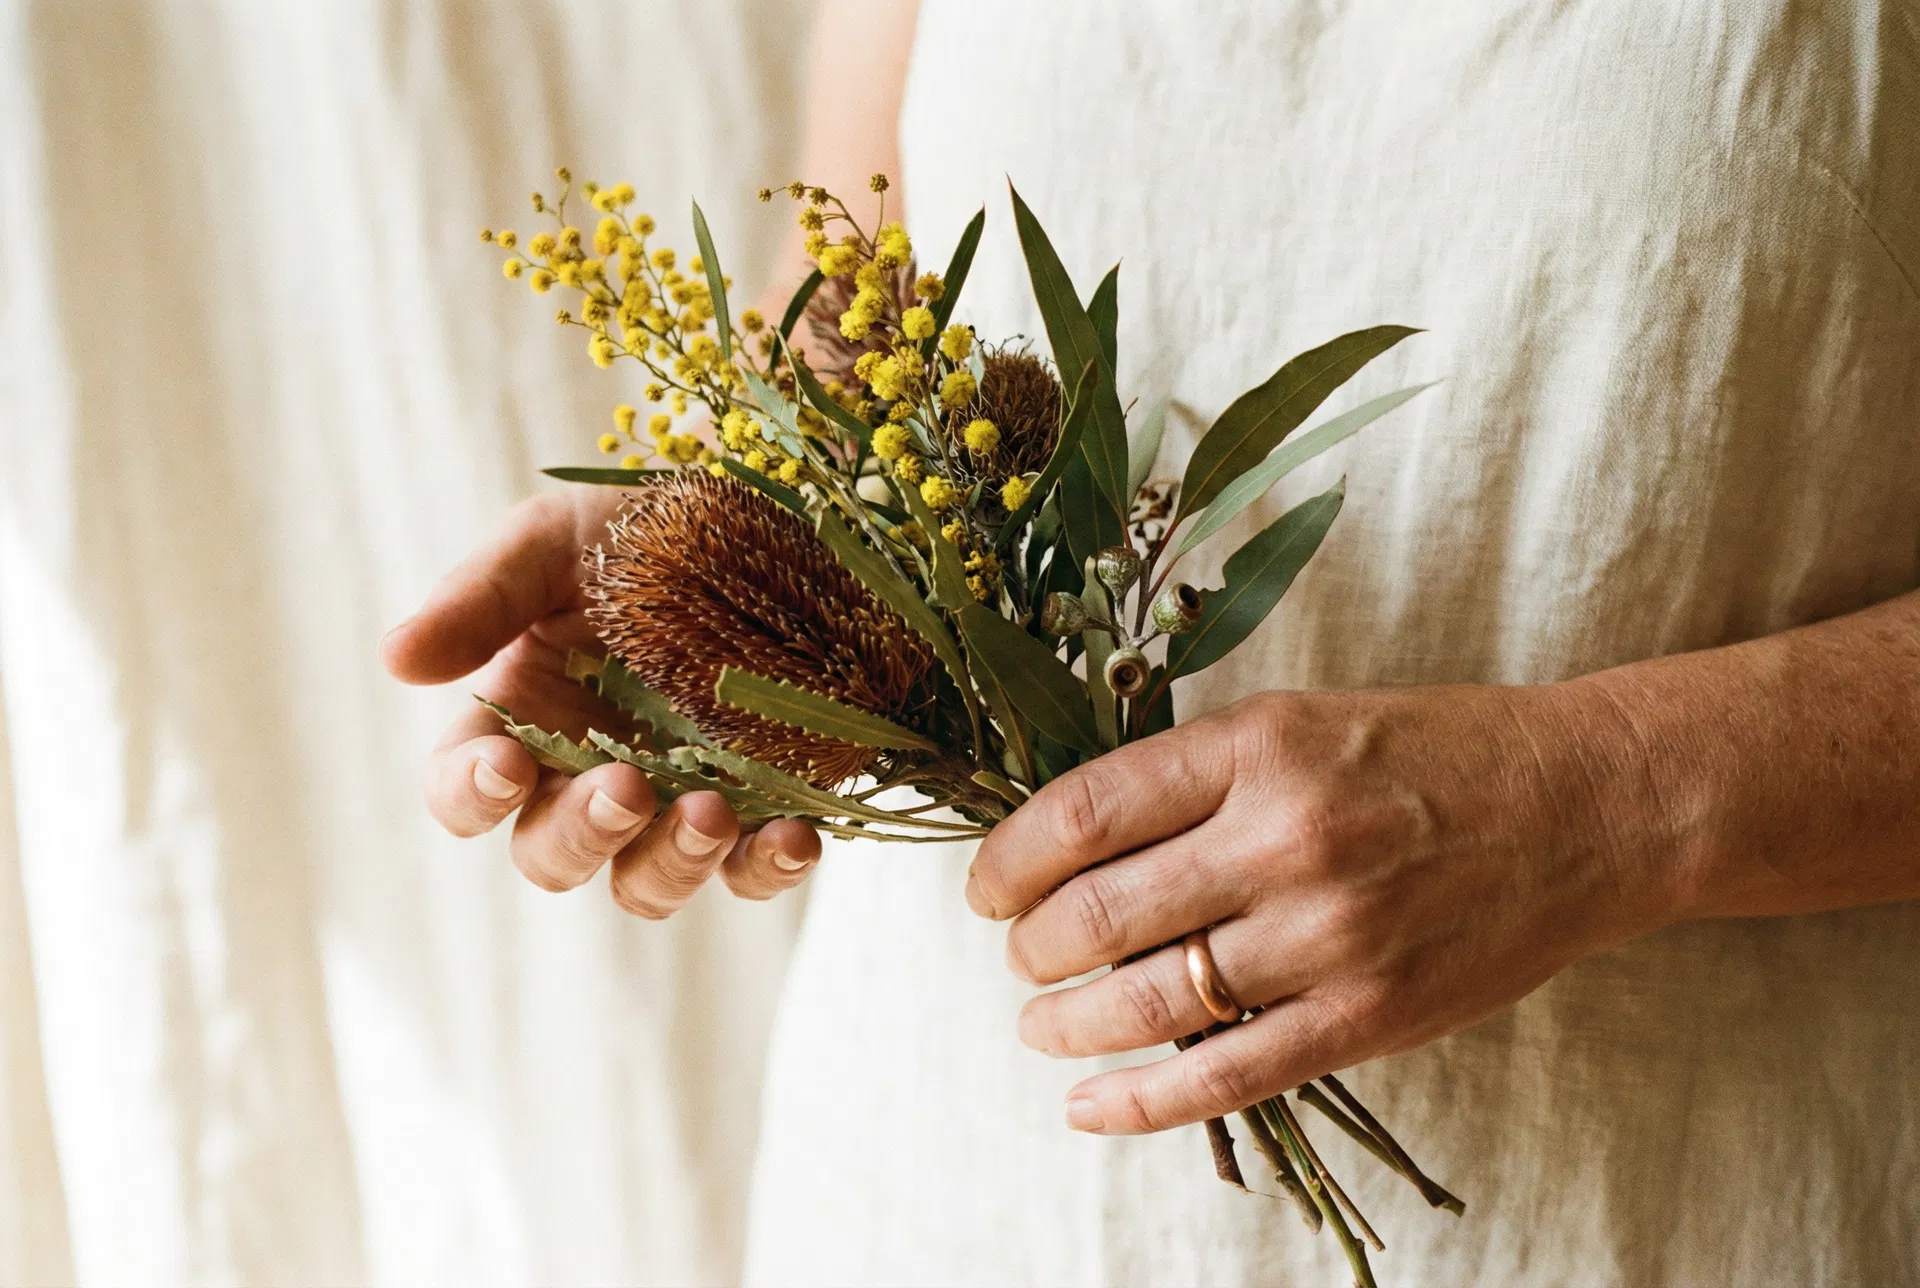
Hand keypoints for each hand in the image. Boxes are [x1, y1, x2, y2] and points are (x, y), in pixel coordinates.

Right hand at [381, 488, 820, 913]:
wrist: (764, 516)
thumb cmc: (638, 528)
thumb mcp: (558, 537)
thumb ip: (483, 594)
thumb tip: (397, 660)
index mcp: (520, 716)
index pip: (464, 787)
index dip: (473, 792)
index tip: (508, 764)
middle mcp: (586, 777)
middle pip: (552, 854)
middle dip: (582, 833)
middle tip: (626, 789)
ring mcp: (673, 802)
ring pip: (646, 884)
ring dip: (672, 864)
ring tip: (711, 814)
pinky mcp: (759, 811)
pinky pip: (752, 872)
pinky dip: (769, 867)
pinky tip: (795, 838)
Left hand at [965, 682, 1677, 1133]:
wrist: (1587, 807)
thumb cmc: (1430, 754)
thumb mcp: (1298, 721)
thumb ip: (1190, 775)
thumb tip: (1063, 842)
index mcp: (1257, 747)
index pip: (1082, 813)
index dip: (1007, 860)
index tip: (986, 888)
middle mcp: (1286, 836)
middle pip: (1098, 913)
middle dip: (1028, 946)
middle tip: (1018, 954)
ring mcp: (1330, 934)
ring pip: (1146, 1003)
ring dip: (1064, 1023)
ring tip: (1039, 1022)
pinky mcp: (1369, 1017)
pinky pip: (1225, 1076)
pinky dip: (1138, 1103)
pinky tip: (1088, 1107)